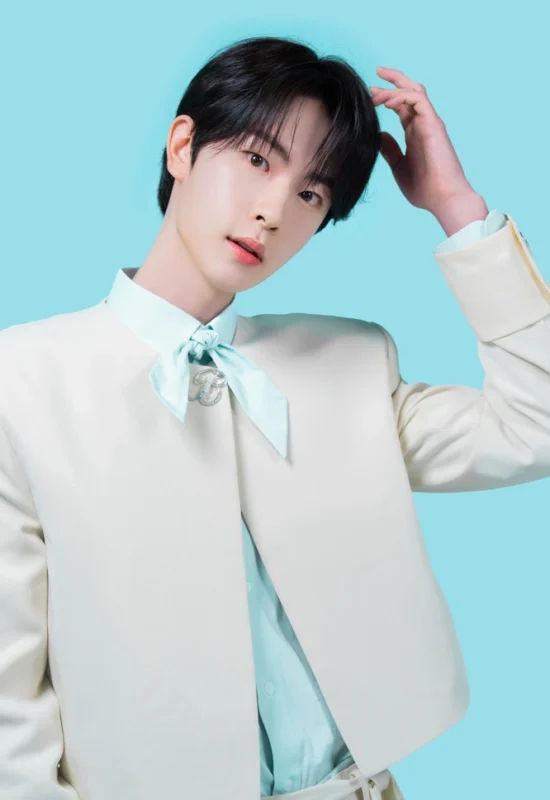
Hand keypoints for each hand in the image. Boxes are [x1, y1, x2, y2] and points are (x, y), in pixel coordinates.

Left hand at [369, 67, 475, 213]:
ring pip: (414, 92)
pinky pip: (418, 100)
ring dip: (394, 88)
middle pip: (410, 92)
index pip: (402, 106)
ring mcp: (430, 123)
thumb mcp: (398, 167)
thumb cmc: (425, 189)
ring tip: (375, 93)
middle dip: (393, 81)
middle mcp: (423, 124)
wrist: (443, 199)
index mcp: (415, 134)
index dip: (386, 97)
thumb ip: (389, 150)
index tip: (370, 94)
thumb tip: (378, 134)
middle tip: (375, 76)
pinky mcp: (434, 124)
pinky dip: (402, 96)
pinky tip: (387, 102)